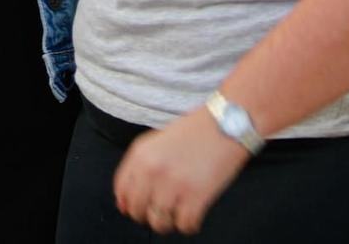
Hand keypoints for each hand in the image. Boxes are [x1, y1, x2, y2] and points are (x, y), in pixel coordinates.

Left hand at [112, 107, 248, 234]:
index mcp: (140, 155)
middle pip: (137, 210)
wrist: (227, 122)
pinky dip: (189, 226)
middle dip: (146, 216)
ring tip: (178, 213)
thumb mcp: (157, 141)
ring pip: (158, 223)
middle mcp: (152, 170)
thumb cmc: (195, 131)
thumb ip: (140, 166)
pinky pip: (184, 226)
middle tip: (160, 213)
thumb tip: (124, 201)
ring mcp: (173, 185)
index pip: (121, 191)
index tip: (138, 208)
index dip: (128, 204)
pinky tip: (194, 215)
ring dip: (168, 223)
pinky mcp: (196, 197)